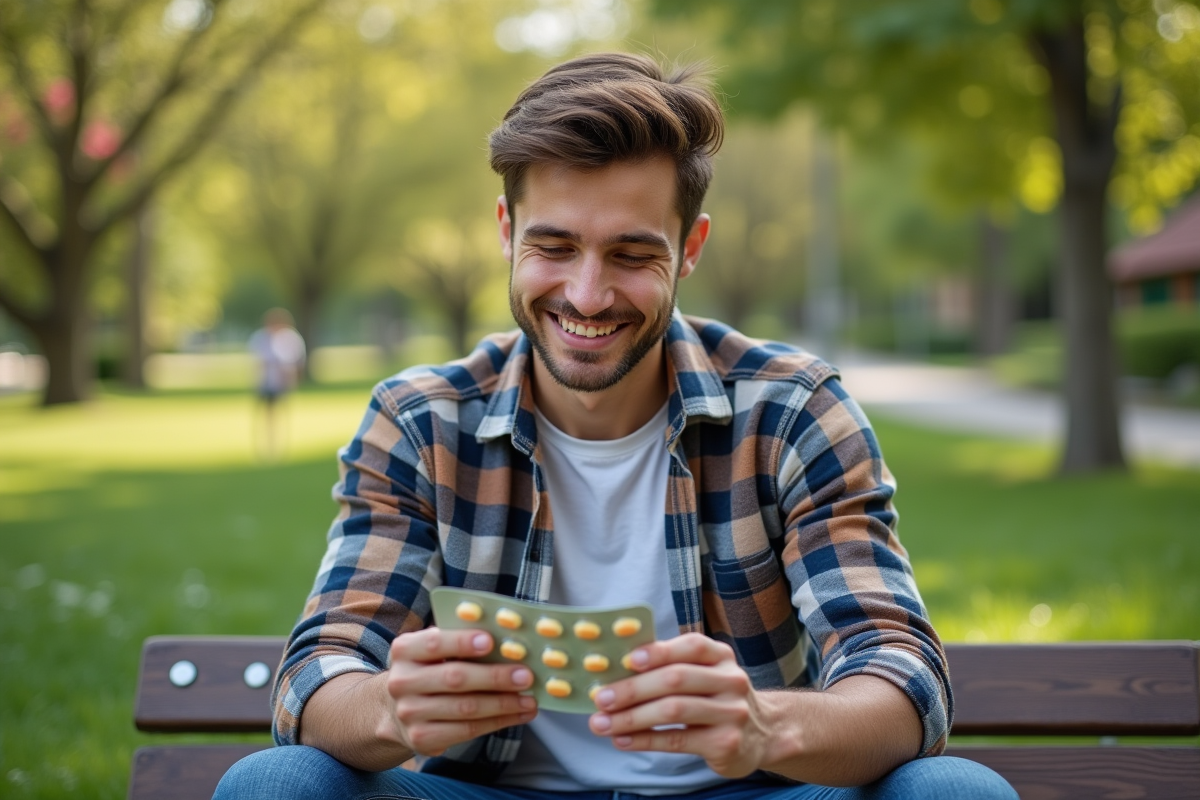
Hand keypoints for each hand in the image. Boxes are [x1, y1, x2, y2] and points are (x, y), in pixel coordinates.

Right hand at [383, 626, 537, 755]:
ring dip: (503, 704)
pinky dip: (498, 722)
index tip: (491, 641)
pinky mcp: (422, 738)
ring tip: (529, 699)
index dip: (462, 642)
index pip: (435, 643)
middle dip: (495, 677)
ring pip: (465, 708)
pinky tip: (518, 715)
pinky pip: (467, 731)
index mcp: (405, 650)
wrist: (395, 709)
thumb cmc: (428, 670)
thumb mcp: (432, 650)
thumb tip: (506, 643)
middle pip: (455, 678)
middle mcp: (402, 681)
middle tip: (525, 676)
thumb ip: (459, 642)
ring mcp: (410, 713)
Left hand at [586, 633, 776, 776]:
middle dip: (632, 689)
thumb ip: (670, 667)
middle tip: (601, 699)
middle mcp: (731, 680)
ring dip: (631, 718)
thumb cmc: (717, 698)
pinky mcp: (725, 743)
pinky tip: (622, 740)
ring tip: (602, 724)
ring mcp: (731, 713)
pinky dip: (644, 740)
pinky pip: (676, 740)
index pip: (689, 646)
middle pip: (675, 679)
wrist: (763, 734)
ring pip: (673, 711)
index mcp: (721, 656)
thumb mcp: (705, 674)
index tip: (625, 660)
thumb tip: (615, 671)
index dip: (657, 651)